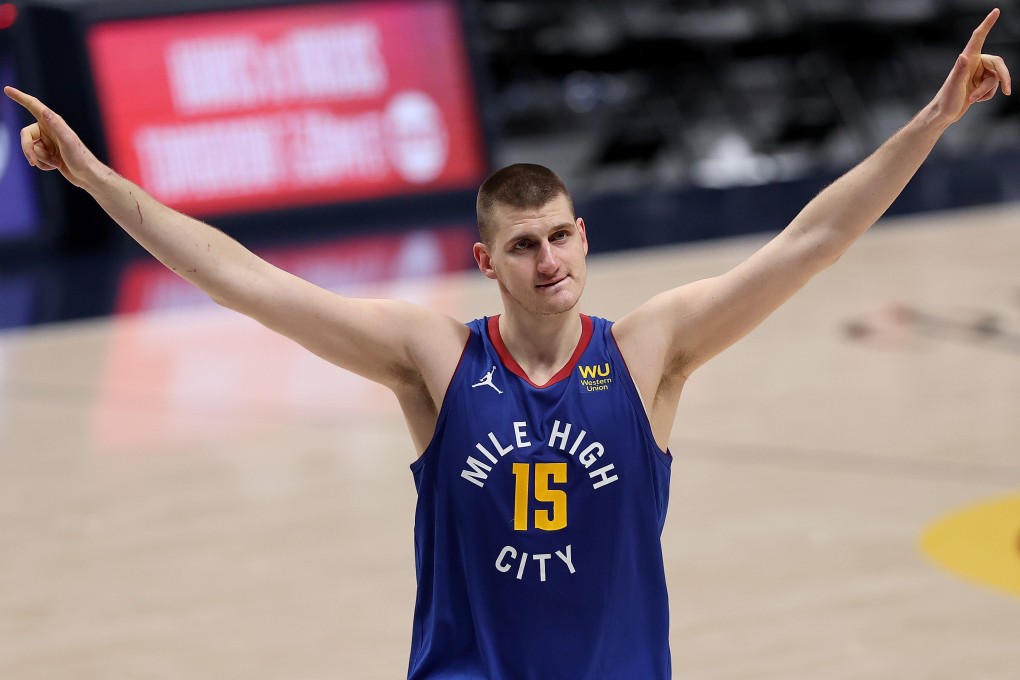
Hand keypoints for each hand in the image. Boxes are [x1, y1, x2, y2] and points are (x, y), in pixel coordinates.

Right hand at [3, 85, 101, 188]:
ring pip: (30, 148)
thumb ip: (56, 125)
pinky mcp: (49, 153)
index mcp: (53, 121)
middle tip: (33, 162)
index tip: (7, 89)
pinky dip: (42, 164)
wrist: (88, 176)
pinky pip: (35, 157)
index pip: (32, 106)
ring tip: (56, 163)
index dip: (19, 97)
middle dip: (28, 150)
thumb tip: (44, 111)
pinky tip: (55, 166)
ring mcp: (48, 141)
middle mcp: (49, 129)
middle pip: (25, 135)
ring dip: (41, 159)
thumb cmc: (81, 158)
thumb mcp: (68, 141)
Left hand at [930, 8, 1011, 124]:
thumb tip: (963, 56)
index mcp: (968, 59)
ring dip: (988, 91)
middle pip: (998, 64)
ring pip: (995, 78)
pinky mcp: (979, 84)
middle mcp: (973, 64)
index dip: (987, 24)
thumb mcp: (954, 86)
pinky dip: (987, 95)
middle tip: (1008, 90)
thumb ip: (960, 70)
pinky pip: (993, 87)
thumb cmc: (946, 100)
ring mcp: (977, 74)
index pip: (979, 37)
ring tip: (973, 99)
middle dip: (1002, 77)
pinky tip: (976, 100)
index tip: (996, 11)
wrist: (943, 115)